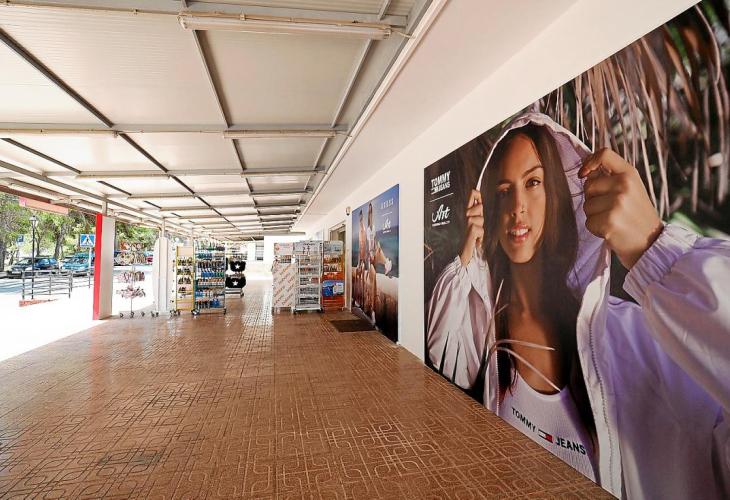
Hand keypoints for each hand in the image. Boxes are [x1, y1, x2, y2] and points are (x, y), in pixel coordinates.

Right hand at [459, 189, 484, 266]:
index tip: (478, 199)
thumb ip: (472, 212)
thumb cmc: (462, 238)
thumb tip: (479, 201)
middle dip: (480, 216)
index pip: (471, 194)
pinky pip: (482, 229)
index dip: (477, 194)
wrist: (458, 253)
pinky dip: (480, 237)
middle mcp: (463, 214)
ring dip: (480, 229)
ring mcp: (467, 220)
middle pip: (480, 206)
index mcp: (462, 211)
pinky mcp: (472, 228)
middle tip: (473, 226)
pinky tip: (473, 240)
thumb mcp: (467, 223)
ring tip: (472, 234)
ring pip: (482, 219)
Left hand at [579, 148, 662, 268]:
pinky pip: (588, 222)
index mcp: (630, 174)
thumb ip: (611, 178)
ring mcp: (617, 203)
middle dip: (593, 199)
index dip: (590, 162)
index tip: (584, 174)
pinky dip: (596, 229)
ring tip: (614, 220)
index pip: (604, 154)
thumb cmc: (637, 216)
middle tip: (611, 209)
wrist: (652, 243)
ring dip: (594, 216)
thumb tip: (586, 171)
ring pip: (586, 205)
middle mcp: (625, 185)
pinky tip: (611, 231)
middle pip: (588, 185)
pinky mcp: (609, 222)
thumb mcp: (631, 190)